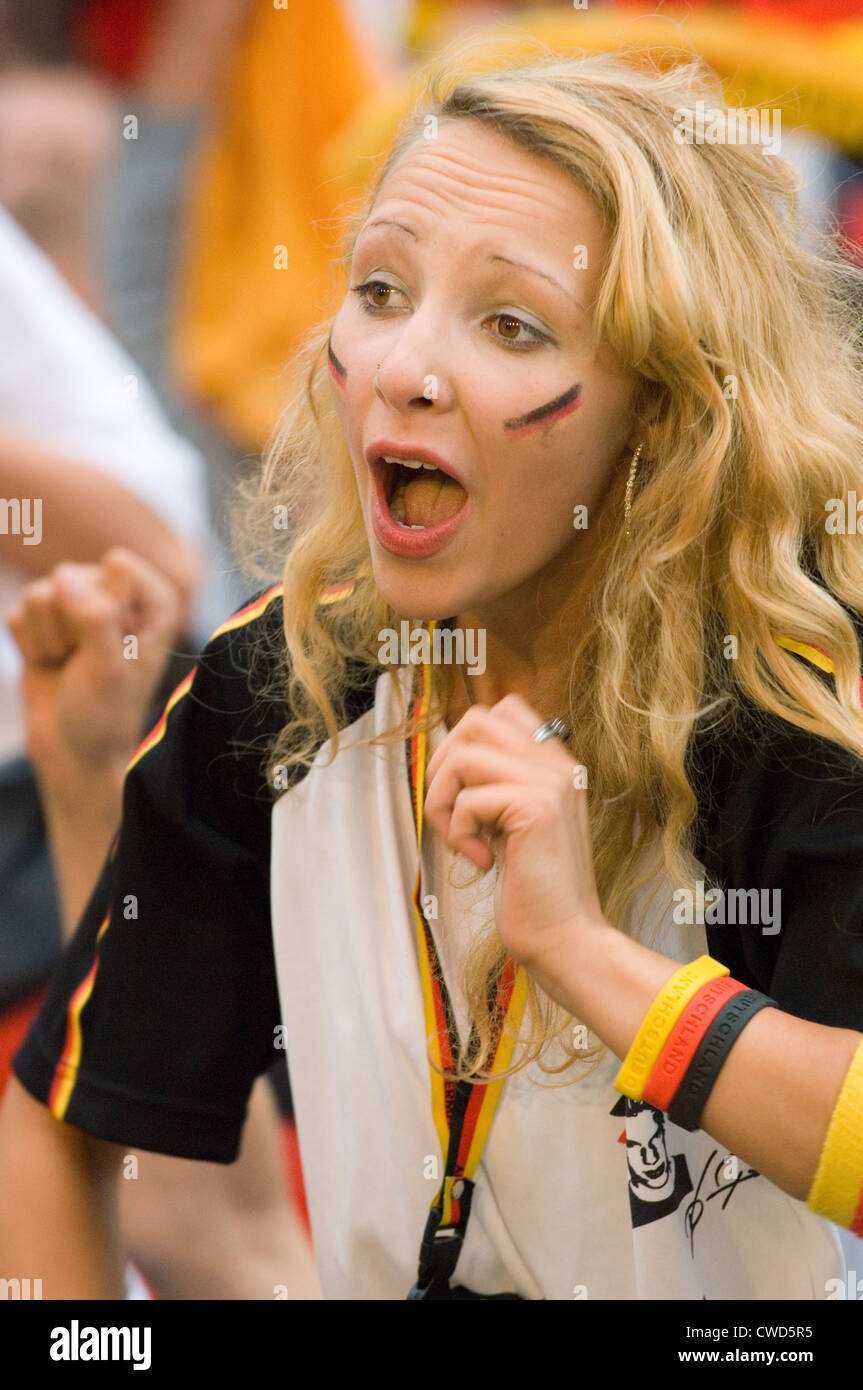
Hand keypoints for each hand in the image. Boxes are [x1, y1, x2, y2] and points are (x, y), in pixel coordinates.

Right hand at [6, 547, 183, 797]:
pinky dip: (29, 644)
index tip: (114, 646)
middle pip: (71, 575)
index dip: (105, 606)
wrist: (73, 751)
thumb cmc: (104, 714)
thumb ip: (95, 619)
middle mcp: (119, 596)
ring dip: (46, 637)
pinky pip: (18, 612)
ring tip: (68, 664)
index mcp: (155, 603)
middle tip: (85, 663)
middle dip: (68, 626)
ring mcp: (79, 604)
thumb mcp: (108, 670)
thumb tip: (63, 577)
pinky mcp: (46, 619)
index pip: (117, 565)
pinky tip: (50, 664)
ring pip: (39, 592)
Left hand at [423, 694, 609, 986]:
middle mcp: (558, 764)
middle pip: (476, 720)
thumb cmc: (535, 892)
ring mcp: (551, 782)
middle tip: (453, 813)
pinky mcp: (537, 807)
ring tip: (464, 840)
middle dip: (444, 764)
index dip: (467, 742)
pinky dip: (459, 834)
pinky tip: (483, 863)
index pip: (504, 709)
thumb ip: (496, 787)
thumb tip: (448, 762)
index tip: (466, 794)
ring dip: (444, 801)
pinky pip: (468, 800)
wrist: (566, 938)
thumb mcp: (513, 825)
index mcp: (556, 765)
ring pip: (463, 754)